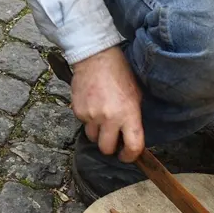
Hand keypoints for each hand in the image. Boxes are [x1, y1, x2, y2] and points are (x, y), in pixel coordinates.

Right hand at [70, 47, 143, 161]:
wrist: (96, 56)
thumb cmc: (120, 74)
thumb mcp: (136, 95)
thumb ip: (133, 117)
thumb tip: (130, 136)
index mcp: (129, 114)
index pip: (133, 146)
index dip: (130, 156)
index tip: (127, 155)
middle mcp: (109, 118)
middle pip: (106, 149)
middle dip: (110, 147)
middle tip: (113, 139)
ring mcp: (91, 115)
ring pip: (93, 138)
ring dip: (98, 133)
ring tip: (101, 117)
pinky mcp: (78, 111)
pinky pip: (83, 124)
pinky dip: (88, 120)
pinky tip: (93, 105)